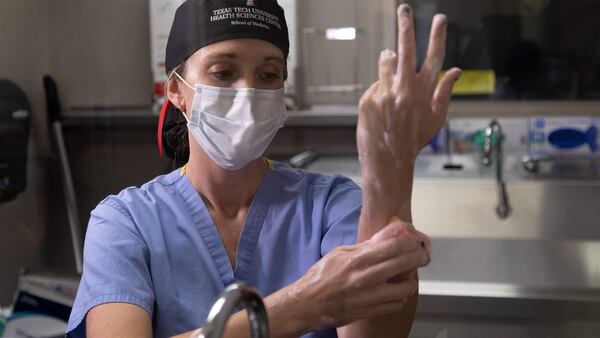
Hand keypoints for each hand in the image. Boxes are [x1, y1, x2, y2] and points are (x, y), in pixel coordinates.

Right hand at [288, 219, 430, 329]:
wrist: (308, 304)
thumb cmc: (320, 277)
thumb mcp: (339, 253)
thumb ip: (365, 246)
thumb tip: (386, 235)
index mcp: (358, 260)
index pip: (394, 247)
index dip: (410, 242)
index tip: (415, 241)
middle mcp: (366, 278)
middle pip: (404, 264)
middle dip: (417, 257)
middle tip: (422, 255)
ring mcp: (370, 297)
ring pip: (405, 288)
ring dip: (412, 279)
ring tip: (410, 274)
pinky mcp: (371, 311)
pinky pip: (396, 304)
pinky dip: (402, 296)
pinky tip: (399, 291)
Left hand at [357, 5, 460, 163]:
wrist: (388, 162)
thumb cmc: (413, 141)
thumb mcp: (436, 119)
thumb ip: (445, 91)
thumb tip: (456, 70)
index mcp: (424, 93)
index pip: (434, 57)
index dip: (437, 36)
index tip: (439, 19)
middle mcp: (404, 90)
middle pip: (405, 49)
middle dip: (405, 26)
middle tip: (404, 9)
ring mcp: (384, 94)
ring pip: (386, 63)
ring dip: (389, 64)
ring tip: (392, 83)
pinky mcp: (368, 100)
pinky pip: (375, 86)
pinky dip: (379, 93)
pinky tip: (381, 111)